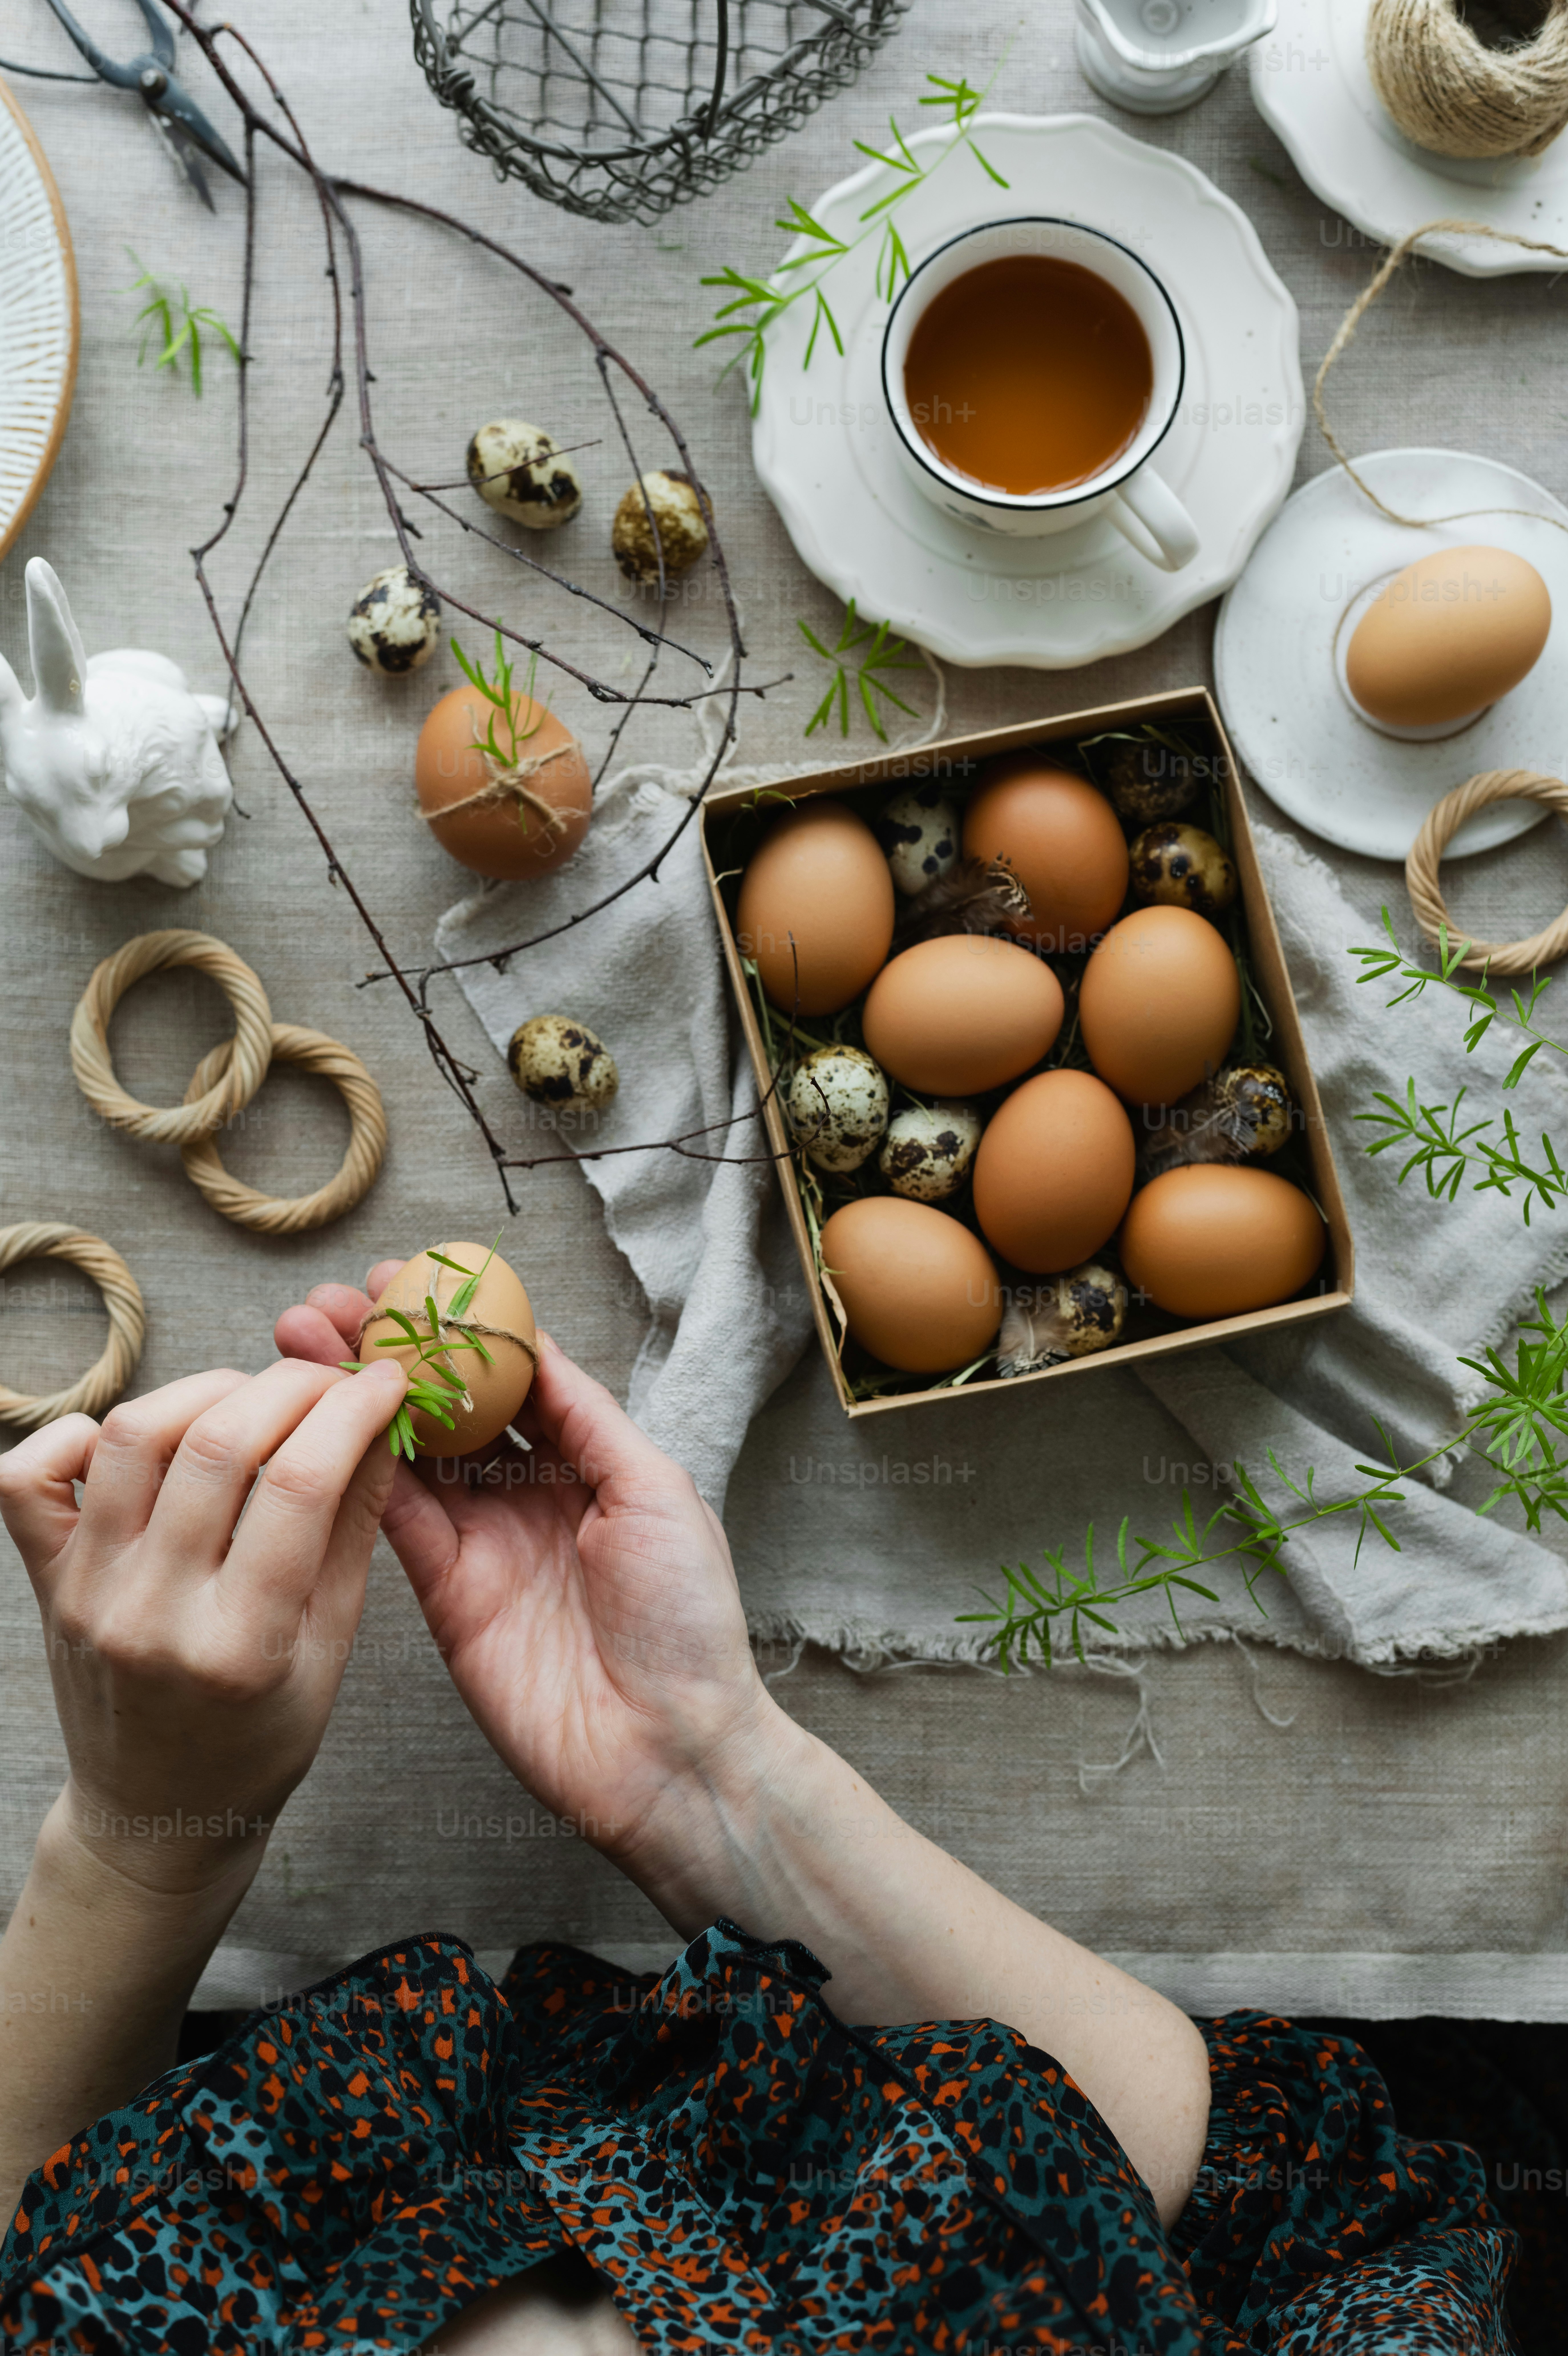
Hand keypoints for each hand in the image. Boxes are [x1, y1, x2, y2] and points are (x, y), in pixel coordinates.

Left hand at [0, 1355, 406, 1896]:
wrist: (159, 1810)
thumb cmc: (258, 1738)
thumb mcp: (331, 1649)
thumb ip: (354, 1531)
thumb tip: (381, 1422)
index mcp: (240, 1646)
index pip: (301, 1482)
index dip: (353, 1410)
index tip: (382, 1383)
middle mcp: (151, 1614)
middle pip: (218, 1444)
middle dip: (291, 1388)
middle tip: (328, 1381)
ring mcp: (87, 1593)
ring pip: (131, 1435)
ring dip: (204, 1391)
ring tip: (249, 1398)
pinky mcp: (45, 1581)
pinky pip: (29, 1477)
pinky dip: (76, 1434)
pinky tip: (132, 1439)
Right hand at [276, 1269, 780, 1882]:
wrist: (668, 1747)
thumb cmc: (685, 1621)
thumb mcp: (656, 1491)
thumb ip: (588, 1418)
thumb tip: (535, 1348)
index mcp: (587, 1465)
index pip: (510, 1377)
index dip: (460, 1329)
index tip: (410, 1279)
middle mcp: (528, 1497)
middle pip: (447, 1408)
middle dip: (391, 1351)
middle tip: (333, 1300)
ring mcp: (482, 1544)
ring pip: (407, 1452)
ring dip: (357, 1394)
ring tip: (306, 1336)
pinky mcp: (445, 1594)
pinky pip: (394, 1519)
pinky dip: (359, 1467)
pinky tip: (325, 1413)